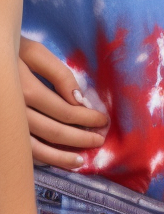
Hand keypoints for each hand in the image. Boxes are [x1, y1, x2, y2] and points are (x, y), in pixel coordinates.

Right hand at [19, 37, 107, 168]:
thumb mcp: (35, 53)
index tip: (103, 120)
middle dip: (79, 138)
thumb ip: (58, 74)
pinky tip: (53, 161)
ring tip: (80, 161)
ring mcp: (6, 125)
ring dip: (60, 156)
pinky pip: (19, 150)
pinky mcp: (3, 132)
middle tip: (99, 140)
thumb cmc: (11, 52)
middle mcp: (14, 112)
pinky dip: (37, 158)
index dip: (86, 117)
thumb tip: (79, 100)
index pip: (64, 110)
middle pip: (52, 131)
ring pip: (34, 148)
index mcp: (24, 91)